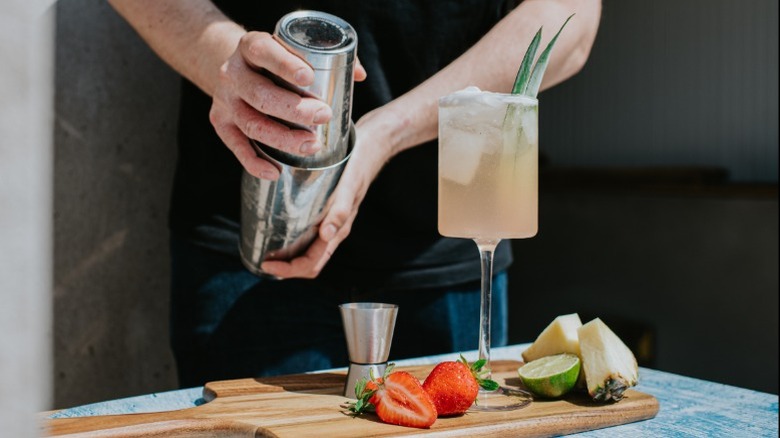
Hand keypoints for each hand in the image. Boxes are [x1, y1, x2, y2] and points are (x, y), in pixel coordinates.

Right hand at [209, 31, 365, 178]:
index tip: (309, 78)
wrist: (238, 67)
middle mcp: (233, 72)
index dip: (284, 65)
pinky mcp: (220, 122)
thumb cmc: (276, 60)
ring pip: (251, 124)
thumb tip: (360, 75)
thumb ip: (328, 56)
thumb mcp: (293, 49)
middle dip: (294, 109)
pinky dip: (254, 162)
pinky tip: (275, 171)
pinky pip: (235, 146)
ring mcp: (225, 100)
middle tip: (323, 116)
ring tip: (311, 145)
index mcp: (251, 46)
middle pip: (259, 94)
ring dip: (282, 138)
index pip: (263, 52)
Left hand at [260, 109, 397, 278]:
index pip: (312, 264)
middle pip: (308, 264)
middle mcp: (333, 232)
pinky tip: (278, 231)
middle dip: (286, 269)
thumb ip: (340, 211)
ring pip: (308, 253)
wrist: (370, 148)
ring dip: (288, 259)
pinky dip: (292, 242)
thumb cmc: (358, 166)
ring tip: (266, 251)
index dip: (289, 269)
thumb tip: (326, 236)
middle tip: (262, 260)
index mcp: (338, 231)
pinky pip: (308, 236)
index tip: (267, 262)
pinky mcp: (325, 212)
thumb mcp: (349, 186)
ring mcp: (329, 224)